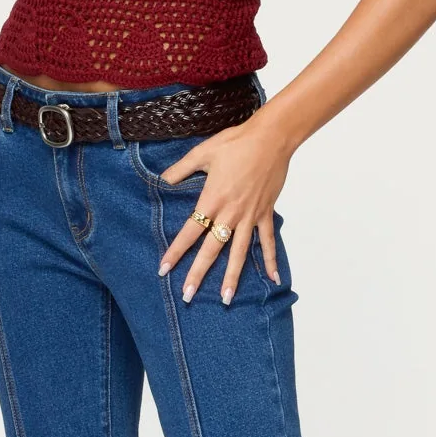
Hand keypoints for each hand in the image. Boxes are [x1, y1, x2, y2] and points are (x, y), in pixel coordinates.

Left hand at [157, 115, 290, 304]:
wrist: (271, 138)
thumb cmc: (236, 142)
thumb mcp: (202, 153)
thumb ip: (180, 169)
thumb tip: (162, 180)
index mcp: (212, 199)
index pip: (190, 231)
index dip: (176, 251)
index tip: (164, 269)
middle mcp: (230, 213)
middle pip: (211, 249)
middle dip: (198, 273)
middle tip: (187, 295)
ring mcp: (250, 216)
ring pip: (239, 252)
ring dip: (232, 276)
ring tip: (225, 298)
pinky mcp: (266, 213)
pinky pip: (267, 241)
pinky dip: (271, 260)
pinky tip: (273, 279)